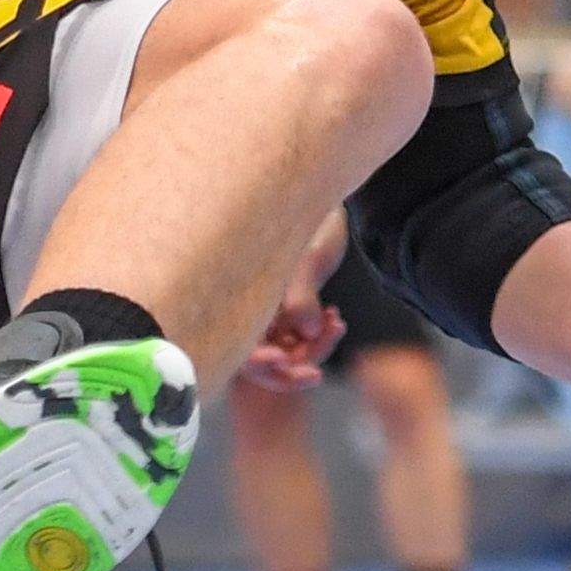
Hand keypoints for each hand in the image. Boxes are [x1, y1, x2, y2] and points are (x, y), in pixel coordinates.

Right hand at [237, 211, 350, 389]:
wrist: (322, 196)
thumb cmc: (309, 216)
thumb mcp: (306, 253)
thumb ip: (301, 294)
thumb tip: (306, 331)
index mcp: (236, 293)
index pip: (235, 346)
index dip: (254, 363)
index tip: (283, 362)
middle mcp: (245, 307)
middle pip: (255, 360)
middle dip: (285, 371)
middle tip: (315, 375)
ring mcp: (264, 311)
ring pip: (281, 353)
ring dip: (310, 350)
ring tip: (335, 325)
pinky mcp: (286, 309)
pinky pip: (299, 339)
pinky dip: (318, 337)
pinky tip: (334, 319)